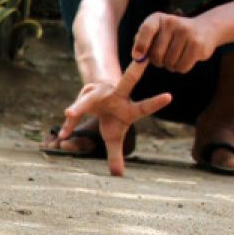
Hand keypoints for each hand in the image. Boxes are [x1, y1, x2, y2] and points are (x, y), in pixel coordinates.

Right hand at [59, 56, 172, 175]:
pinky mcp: (84, 96)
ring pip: (88, 100)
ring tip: (69, 114)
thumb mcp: (113, 137)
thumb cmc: (110, 118)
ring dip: (78, 108)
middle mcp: (117, 95)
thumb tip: (118, 176)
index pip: (144, 107)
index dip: (155, 103)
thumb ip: (116, 155)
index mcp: (128, 108)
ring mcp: (100, 93)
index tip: (170, 97)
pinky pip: (75, 113)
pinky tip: (63, 134)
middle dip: (135, 71)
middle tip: (142, 58)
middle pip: (127, 82)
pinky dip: (69, 125)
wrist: (95, 100)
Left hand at [133, 12, 217, 73]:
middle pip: (157, 54)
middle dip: (158, 62)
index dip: (141, 44)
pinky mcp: (198, 44)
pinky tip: (185, 59)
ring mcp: (187, 32)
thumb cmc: (172, 35)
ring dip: (170, 66)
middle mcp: (172, 22)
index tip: (137, 56)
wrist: (205, 29)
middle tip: (163, 59)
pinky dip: (181, 68)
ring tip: (176, 56)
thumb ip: (142, 42)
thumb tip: (136, 57)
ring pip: (170, 63)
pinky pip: (182, 67)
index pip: (147, 29)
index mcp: (158, 18)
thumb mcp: (157, 32)